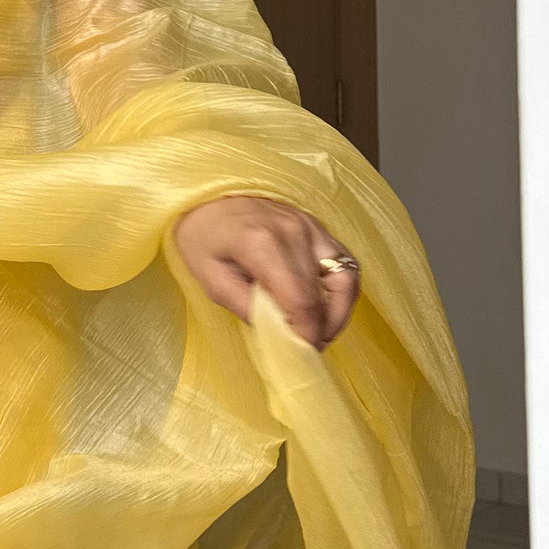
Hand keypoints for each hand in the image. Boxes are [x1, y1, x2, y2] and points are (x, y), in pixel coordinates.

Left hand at [171, 193, 360, 348]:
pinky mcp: (318, 226)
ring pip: (346, 277)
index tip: (303, 353)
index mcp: (262, 244)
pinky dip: (341, 289)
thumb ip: (247, 309)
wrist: (207, 196)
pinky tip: (324, 306)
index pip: (301, 300)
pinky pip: (344, 262)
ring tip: (321, 331)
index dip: (308, 334)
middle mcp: (294, 231)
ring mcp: (311, 225)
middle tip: (310, 348)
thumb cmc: (203, 238)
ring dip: (339, 310)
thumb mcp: (211, 281)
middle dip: (323, 328)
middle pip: (326, 293)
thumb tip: (281, 333)